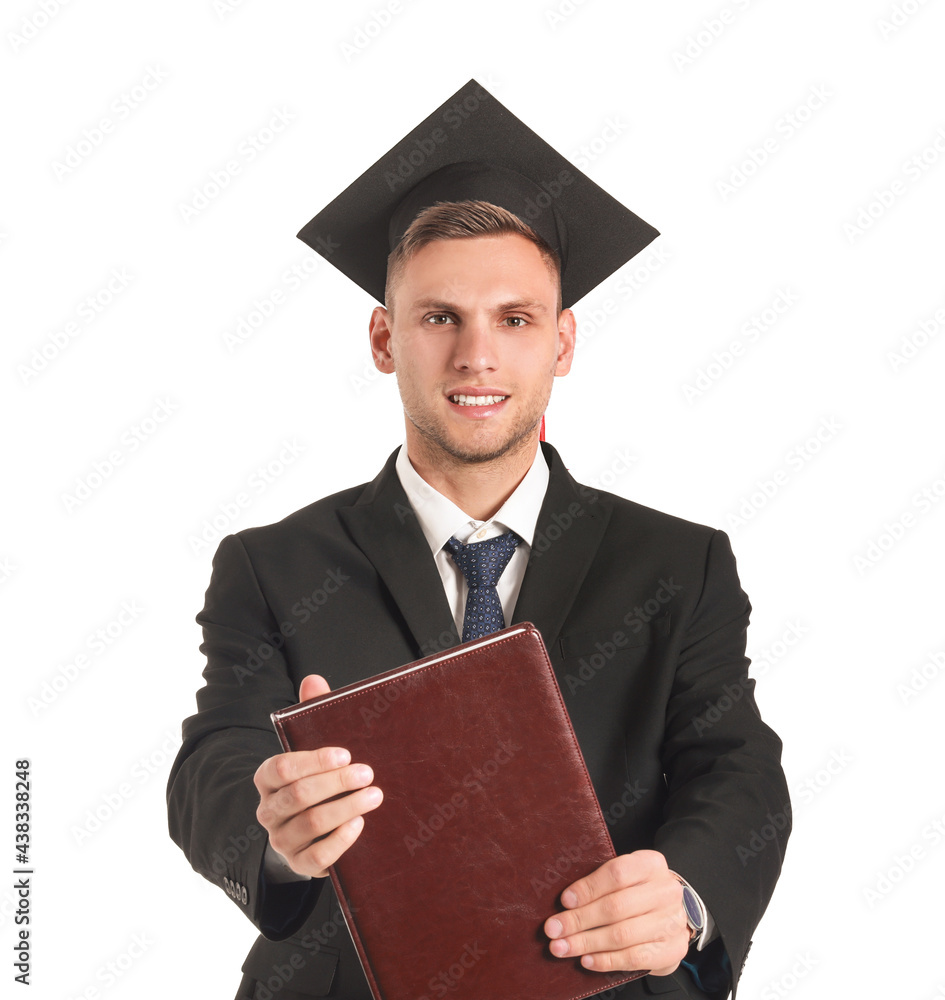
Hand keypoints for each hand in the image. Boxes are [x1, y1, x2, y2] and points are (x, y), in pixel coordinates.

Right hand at [253, 674, 383, 877]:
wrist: (308, 833)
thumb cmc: (314, 780)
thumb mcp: (312, 747)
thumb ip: (310, 713)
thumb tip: (314, 680)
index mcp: (267, 779)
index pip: (280, 767)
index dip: (314, 760)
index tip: (346, 753)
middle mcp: (269, 810)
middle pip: (298, 795)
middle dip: (337, 782)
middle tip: (368, 773)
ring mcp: (282, 840)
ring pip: (310, 824)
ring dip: (346, 807)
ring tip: (375, 795)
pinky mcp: (300, 865)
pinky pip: (317, 857)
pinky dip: (340, 840)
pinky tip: (361, 825)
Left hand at [543, 849, 689, 976]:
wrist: (675, 912)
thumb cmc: (641, 891)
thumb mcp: (627, 875)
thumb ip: (601, 882)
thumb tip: (565, 901)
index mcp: (651, 864)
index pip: (617, 874)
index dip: (588, 888)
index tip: (564, 901)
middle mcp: (666, 892)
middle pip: (616, 907)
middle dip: (579, 920)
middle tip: (554, 929)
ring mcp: (672, 922)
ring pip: (622, 935)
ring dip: (586, 943)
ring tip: (562, 947)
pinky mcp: (672, 949)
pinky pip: (633, 958)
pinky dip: (606, 960)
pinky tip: (587, 959)